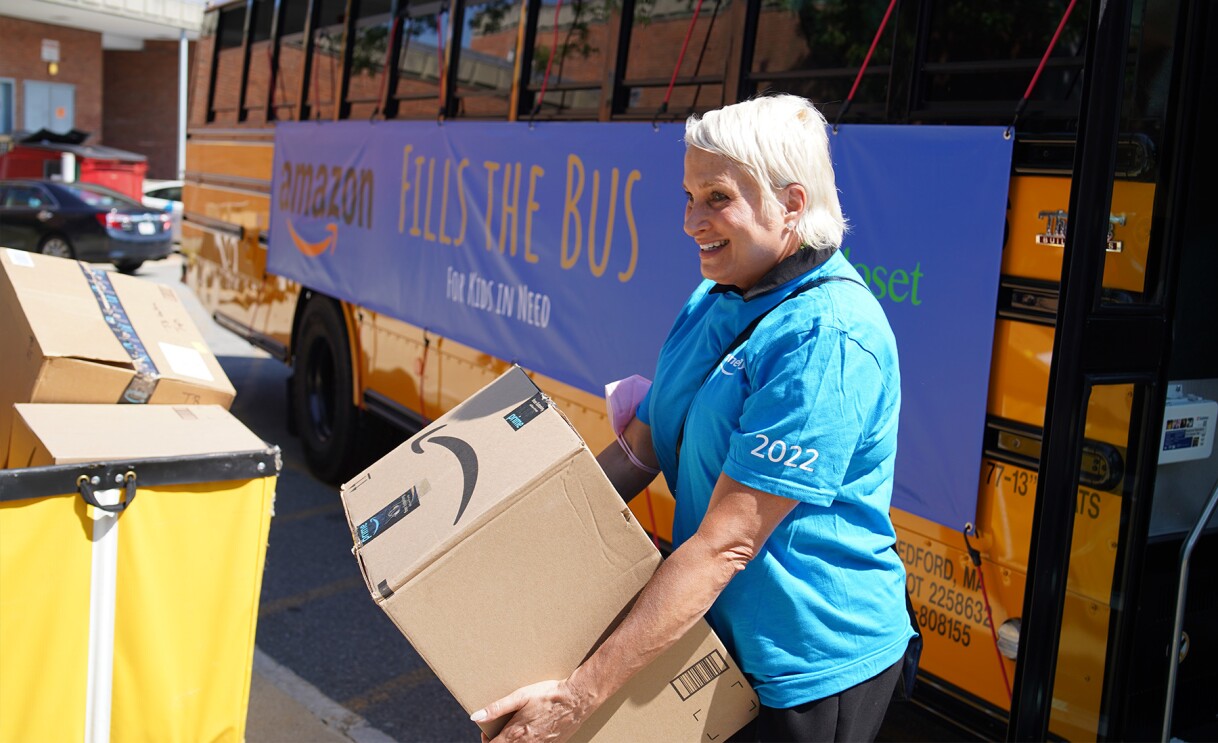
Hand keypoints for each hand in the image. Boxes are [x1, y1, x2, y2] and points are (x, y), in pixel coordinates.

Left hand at [472, 678, 592, 742]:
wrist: (576, 700)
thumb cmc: (547, 695)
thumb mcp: (520, 696)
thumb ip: (497, 708)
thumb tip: (476, 717)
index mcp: (515, 734)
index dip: (486, 741)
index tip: (487, 732)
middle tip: (500, 732)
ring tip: (516, 733)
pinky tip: (533, 733)